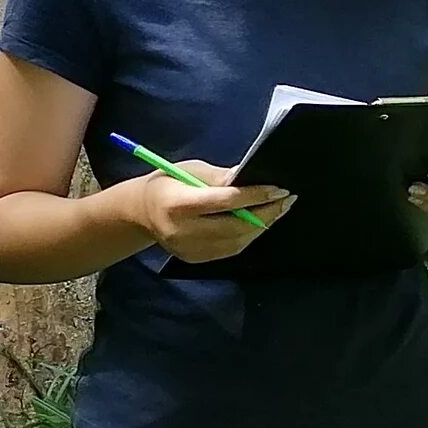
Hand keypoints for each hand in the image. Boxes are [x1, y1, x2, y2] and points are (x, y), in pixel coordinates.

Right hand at [119, 161, 293, 262]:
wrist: (140, 212)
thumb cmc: (167, 183)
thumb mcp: (189, 169)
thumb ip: (218, 176)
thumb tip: (249, 177)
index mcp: (179, 204)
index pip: (225, 201)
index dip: (255, 196)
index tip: (280, 189)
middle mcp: (183, 231)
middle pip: (235, 226)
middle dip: (266, 213)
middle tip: (287, 200)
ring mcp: (188, 249)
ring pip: (236, 241)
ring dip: (261, 225)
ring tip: (278, 209)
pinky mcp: (195, 258)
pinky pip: (230, 249)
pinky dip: (248, 236)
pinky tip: (259, 222)